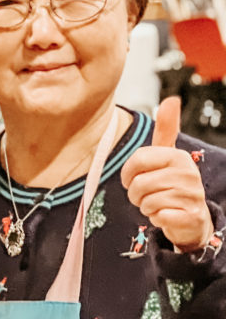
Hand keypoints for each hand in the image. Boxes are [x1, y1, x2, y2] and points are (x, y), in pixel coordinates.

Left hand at [120, 96, 213, 251]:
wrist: (191, 218)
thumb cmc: (172, 185)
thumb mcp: (167, 157)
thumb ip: (166, 131)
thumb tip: (171, 100)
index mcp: (177, 156)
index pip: (137, 159)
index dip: (127, 173)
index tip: (132, 179)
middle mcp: (188, 173)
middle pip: (139, 184)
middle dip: (136, 195)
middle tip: (146, 196)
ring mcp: (191, 195)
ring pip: (146, 201)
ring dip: (146, 207)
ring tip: (157, 204)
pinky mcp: (190, 215)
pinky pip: (158, 216)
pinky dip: (156, 218)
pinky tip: (165, 215)